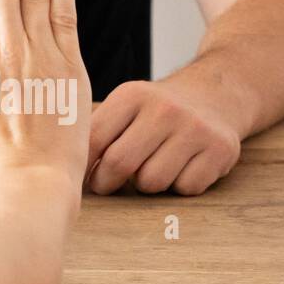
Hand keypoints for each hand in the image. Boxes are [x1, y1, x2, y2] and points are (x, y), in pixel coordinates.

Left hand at [86, 76, 241, 195]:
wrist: (215, 95)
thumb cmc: (157, 112)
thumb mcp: (126, 106)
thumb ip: (97, 132)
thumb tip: (63, 169)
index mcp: (132, 95)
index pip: (94, 141)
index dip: (84, 167)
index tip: (85, 177)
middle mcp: (165, 108)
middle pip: (120, 165)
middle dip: (109, 183)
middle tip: (110, 184)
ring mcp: (195, 128)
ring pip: (152, 182)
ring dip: (147, 185)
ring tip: (152, 167)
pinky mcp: (220, 149)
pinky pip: (185, 188)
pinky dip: (180, 186)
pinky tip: (182, 167)